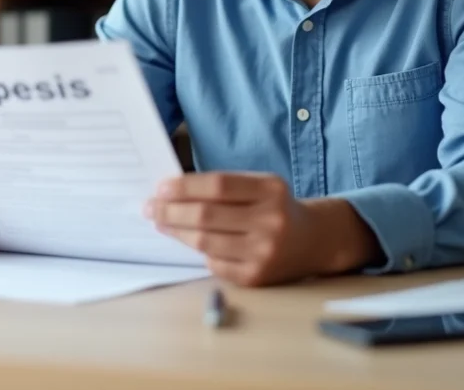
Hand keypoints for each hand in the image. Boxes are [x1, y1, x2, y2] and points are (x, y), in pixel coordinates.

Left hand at [145, 172, 379, 286]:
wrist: (313, 241)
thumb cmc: (275, 208)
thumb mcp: (260, 186)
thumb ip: (224, 187)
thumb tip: (172, 191)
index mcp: (271, 190)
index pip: (218, 186)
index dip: (185, 187)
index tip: (160, 188)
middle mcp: (270, 222)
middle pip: (207, 216)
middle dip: (171, 211)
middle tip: (150, 208)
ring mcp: (264, 252)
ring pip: (205, 242)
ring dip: (176, 232)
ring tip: (161, 223)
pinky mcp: (256, 277)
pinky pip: (214, 263)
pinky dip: (198, 251)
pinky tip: (189, 242)